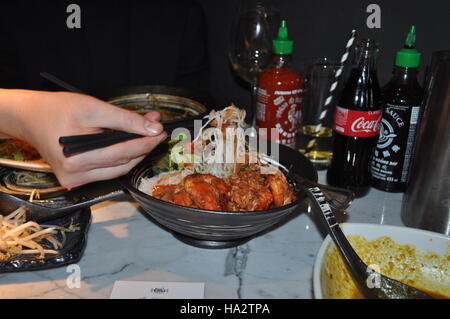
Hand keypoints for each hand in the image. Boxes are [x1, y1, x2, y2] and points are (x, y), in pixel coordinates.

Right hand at [11, 90, 166, 186]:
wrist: (30, 117)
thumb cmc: (57, 109)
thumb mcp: (93, 108)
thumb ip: (125, 120)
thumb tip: (153, 128)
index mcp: (76, 159)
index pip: (124, 153)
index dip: (147, 142)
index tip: (162, 131)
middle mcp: (75, 176)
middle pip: (123, 163)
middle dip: (144, 145)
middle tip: (157, 129)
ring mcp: (75, 181)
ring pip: (118, 170)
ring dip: (135, 153)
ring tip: (147, 134)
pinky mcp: (76, 180)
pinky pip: (107, 171)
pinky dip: (121, 158)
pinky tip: (130, 144)